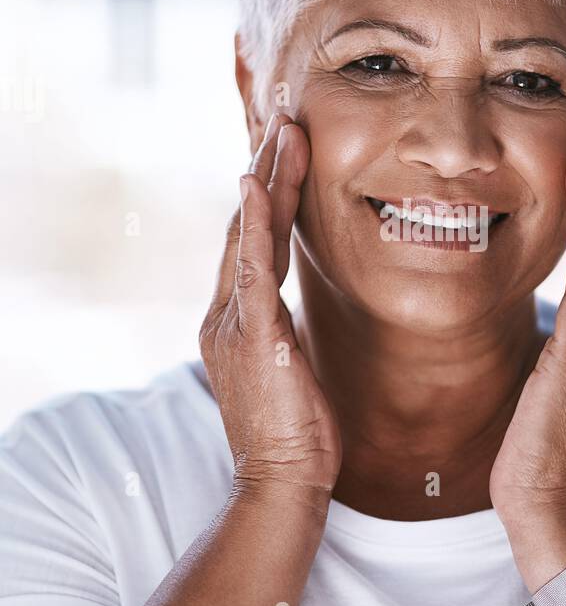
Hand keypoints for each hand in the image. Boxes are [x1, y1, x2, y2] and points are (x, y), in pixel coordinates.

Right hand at [199, 113, 341, 503]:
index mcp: (238, 320)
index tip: (289, 151)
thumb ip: (287, 334)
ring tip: (283, 130)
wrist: (282, 486)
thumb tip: (298, 316)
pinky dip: (253, 221)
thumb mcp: (294, 372)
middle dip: (267, 170)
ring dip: (266, 178)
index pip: (254, 242)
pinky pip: (250, 266)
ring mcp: (232, 323)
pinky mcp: (249, 336)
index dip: (270, 194)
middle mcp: (226, 314)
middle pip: (245, 225)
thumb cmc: (299, 438)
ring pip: (247, 234)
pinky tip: (257, 182)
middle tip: (286, 119)